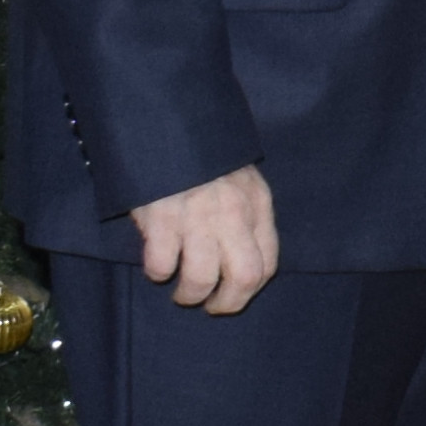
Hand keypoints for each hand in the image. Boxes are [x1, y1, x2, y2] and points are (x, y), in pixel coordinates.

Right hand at [129, 164, 278, 315]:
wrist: (167, 121)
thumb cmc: (203, 157)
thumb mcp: (241, 178)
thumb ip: (247, 213)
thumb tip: (243, 254)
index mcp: (256, 204)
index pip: (267, 263)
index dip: (250, 288)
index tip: (232, 294)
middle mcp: (233, 213)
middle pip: (243, 278)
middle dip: (226, 303)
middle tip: (209, 305)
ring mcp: (197, 215)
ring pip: (201, 279)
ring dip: (189, 294)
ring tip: (181, 292)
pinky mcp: (161, 217)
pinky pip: (162, 264)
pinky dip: (158, 272)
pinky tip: (157, 265)